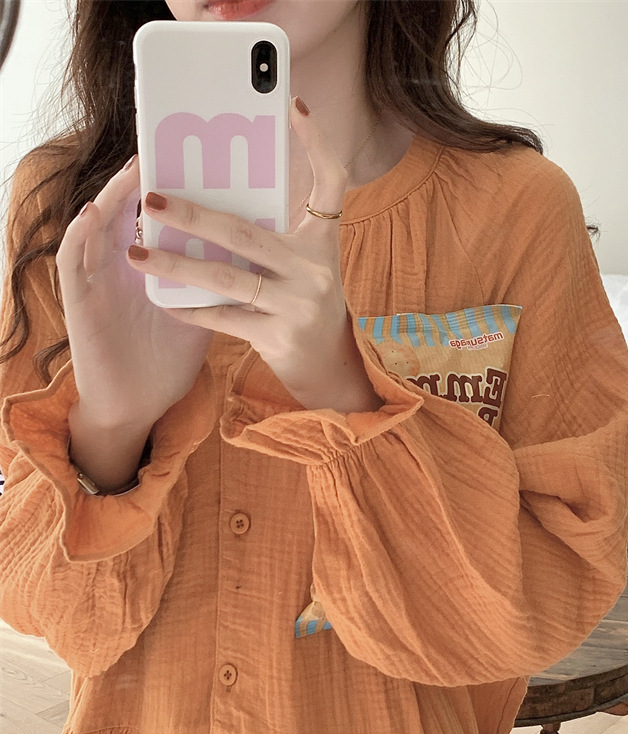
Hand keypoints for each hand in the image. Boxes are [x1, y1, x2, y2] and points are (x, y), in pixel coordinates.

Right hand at [56, 155, 212, 478]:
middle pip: (131, 212)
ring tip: (135, 167)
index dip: (172, 183)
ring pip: (99, 226)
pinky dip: (81, 235)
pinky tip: (94, 214)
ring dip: (114, 195)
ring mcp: (98, 281)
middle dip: (148, 179)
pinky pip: (74, 262)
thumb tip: (260, 249)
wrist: (139, 402)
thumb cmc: (167, 356)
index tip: (197, 155)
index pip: (159, 216)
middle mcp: (122, 265)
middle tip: (166, 144)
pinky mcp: (79, 303)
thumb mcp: (198, 309)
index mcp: (153, 266)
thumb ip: (218, 279)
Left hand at [127, 98, 379, 413]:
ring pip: (227, 278)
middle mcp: (314, 270)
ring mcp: (297, 304)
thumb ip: (274, 232)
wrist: (329, 363)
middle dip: (193, 216)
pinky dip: (191, 308)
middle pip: (248, 233)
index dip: (317, 144)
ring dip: (176, 266)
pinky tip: (163, 300)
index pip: (331, 182)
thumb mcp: (304, 262)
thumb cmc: (305, 302)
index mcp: (323, 241)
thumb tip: (215, 195)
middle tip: (151, 198)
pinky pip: (224, 318)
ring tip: (137, 252)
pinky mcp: (278, 336)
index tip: (293, 106)